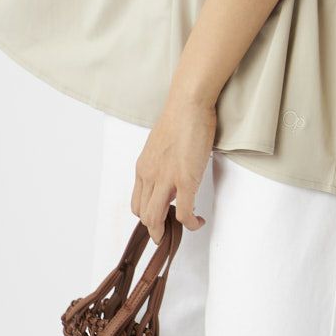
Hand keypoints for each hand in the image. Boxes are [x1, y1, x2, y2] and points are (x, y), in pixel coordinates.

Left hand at [132, 97, 215, 241]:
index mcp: (143, 167)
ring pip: (156, 219)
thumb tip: (171, 174)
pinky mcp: (185, 179)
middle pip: (144, 215)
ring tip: (181, 230)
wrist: (188, 103)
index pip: (137, 203)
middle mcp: (149, 176)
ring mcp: (166, 179)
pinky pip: (184, 213)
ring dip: (168, 231)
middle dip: (156, 229)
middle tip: (170, 232)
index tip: (161, 217)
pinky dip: (190, 223)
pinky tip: (198, 221)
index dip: (148, 216)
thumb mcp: (160, 143)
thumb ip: (161, 162)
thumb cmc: (179, 116)